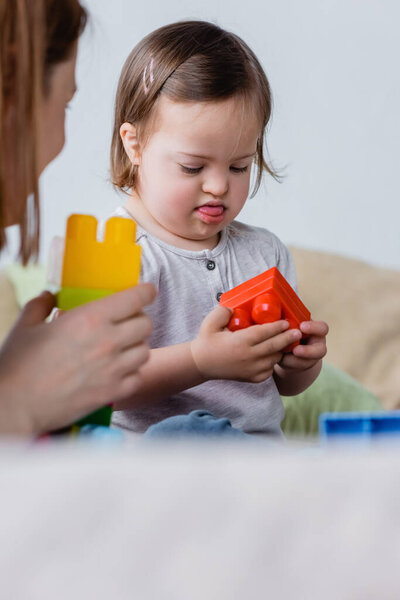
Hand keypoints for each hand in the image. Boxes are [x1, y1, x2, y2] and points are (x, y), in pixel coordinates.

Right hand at [0, 283, 155, 434]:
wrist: (15, 406)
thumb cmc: (18, 365)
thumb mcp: (25, 325)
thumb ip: (41, 305)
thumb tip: (50, 296)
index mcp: (89, 318)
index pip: (135, 298)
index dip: (145, 292)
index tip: (147, 291)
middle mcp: (107, 341)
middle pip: (146, 324)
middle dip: (139, 320)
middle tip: (127, 323)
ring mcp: (112, 369)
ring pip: (145, 351)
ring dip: (136, 347)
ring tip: (123, 349)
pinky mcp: (112, 393)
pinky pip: (137, 378)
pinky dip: (132, 374)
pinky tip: (118, 372)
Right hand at [190, 305, 301, 382]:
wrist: (201, 364)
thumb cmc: (206, 341)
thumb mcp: (210, 323)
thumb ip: (223, 312)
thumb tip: (234, 308)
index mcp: (240, 342)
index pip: (264, 333)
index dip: (277, 327)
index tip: (286, 322)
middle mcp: (248, 357)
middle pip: (274, 346)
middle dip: (287, 338)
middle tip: (298, 332)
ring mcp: (251, 370)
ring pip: (273, 359)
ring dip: (281, 350)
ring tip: (287, 342)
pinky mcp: (252, 378)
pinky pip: (269, 370)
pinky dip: (273, 362)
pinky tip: (274, 354)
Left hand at [277, 320, 327, 372]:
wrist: (284, 345)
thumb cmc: (286, 328)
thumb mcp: (288, 323)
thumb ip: (285, 319)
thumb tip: (273, 313)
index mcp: (315, 330)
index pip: (322, 328)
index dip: (314, 328)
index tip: (302, 326)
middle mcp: (316, 344)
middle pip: (320, 350)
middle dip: (308, 351)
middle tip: (296, 350)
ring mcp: (311, 358)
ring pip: (308, 362)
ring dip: (294, 360)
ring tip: (282, 356)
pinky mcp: (302, 367)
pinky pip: (296, 368)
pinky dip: (286, 364)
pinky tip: (279, 358)